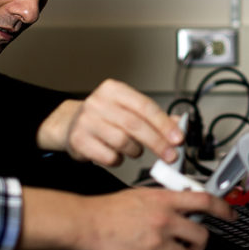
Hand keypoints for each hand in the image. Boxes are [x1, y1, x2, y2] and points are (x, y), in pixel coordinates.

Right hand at [19, 186, 233, 249]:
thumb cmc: (107, 210)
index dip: (223, 209)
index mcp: (165, 201)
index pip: (204, 201)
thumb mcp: (141, 195)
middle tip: (192, 245)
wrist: (84, 223)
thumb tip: (181, 207)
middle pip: (201, 236)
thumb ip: (164, 201)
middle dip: (200, 244)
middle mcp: (165, 220)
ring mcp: (157, 242)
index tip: (230, 214)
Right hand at [37, 79, 183, 166]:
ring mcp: (86, 121)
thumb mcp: (127, 109)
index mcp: (114, 90)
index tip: (178, 138)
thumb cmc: (104, 117)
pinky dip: (118, 160)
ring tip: (134, 150)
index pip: (145, 106)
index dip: (164, 124)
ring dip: (135, 151)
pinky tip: (117, 154)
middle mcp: (98, 102)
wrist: (70, 124)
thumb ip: (153, 117)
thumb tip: (178, 125)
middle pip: (135, 125)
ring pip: (123, 142)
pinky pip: (109, 156)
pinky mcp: (79, 140)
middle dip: (157, 143)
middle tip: (170, 155)